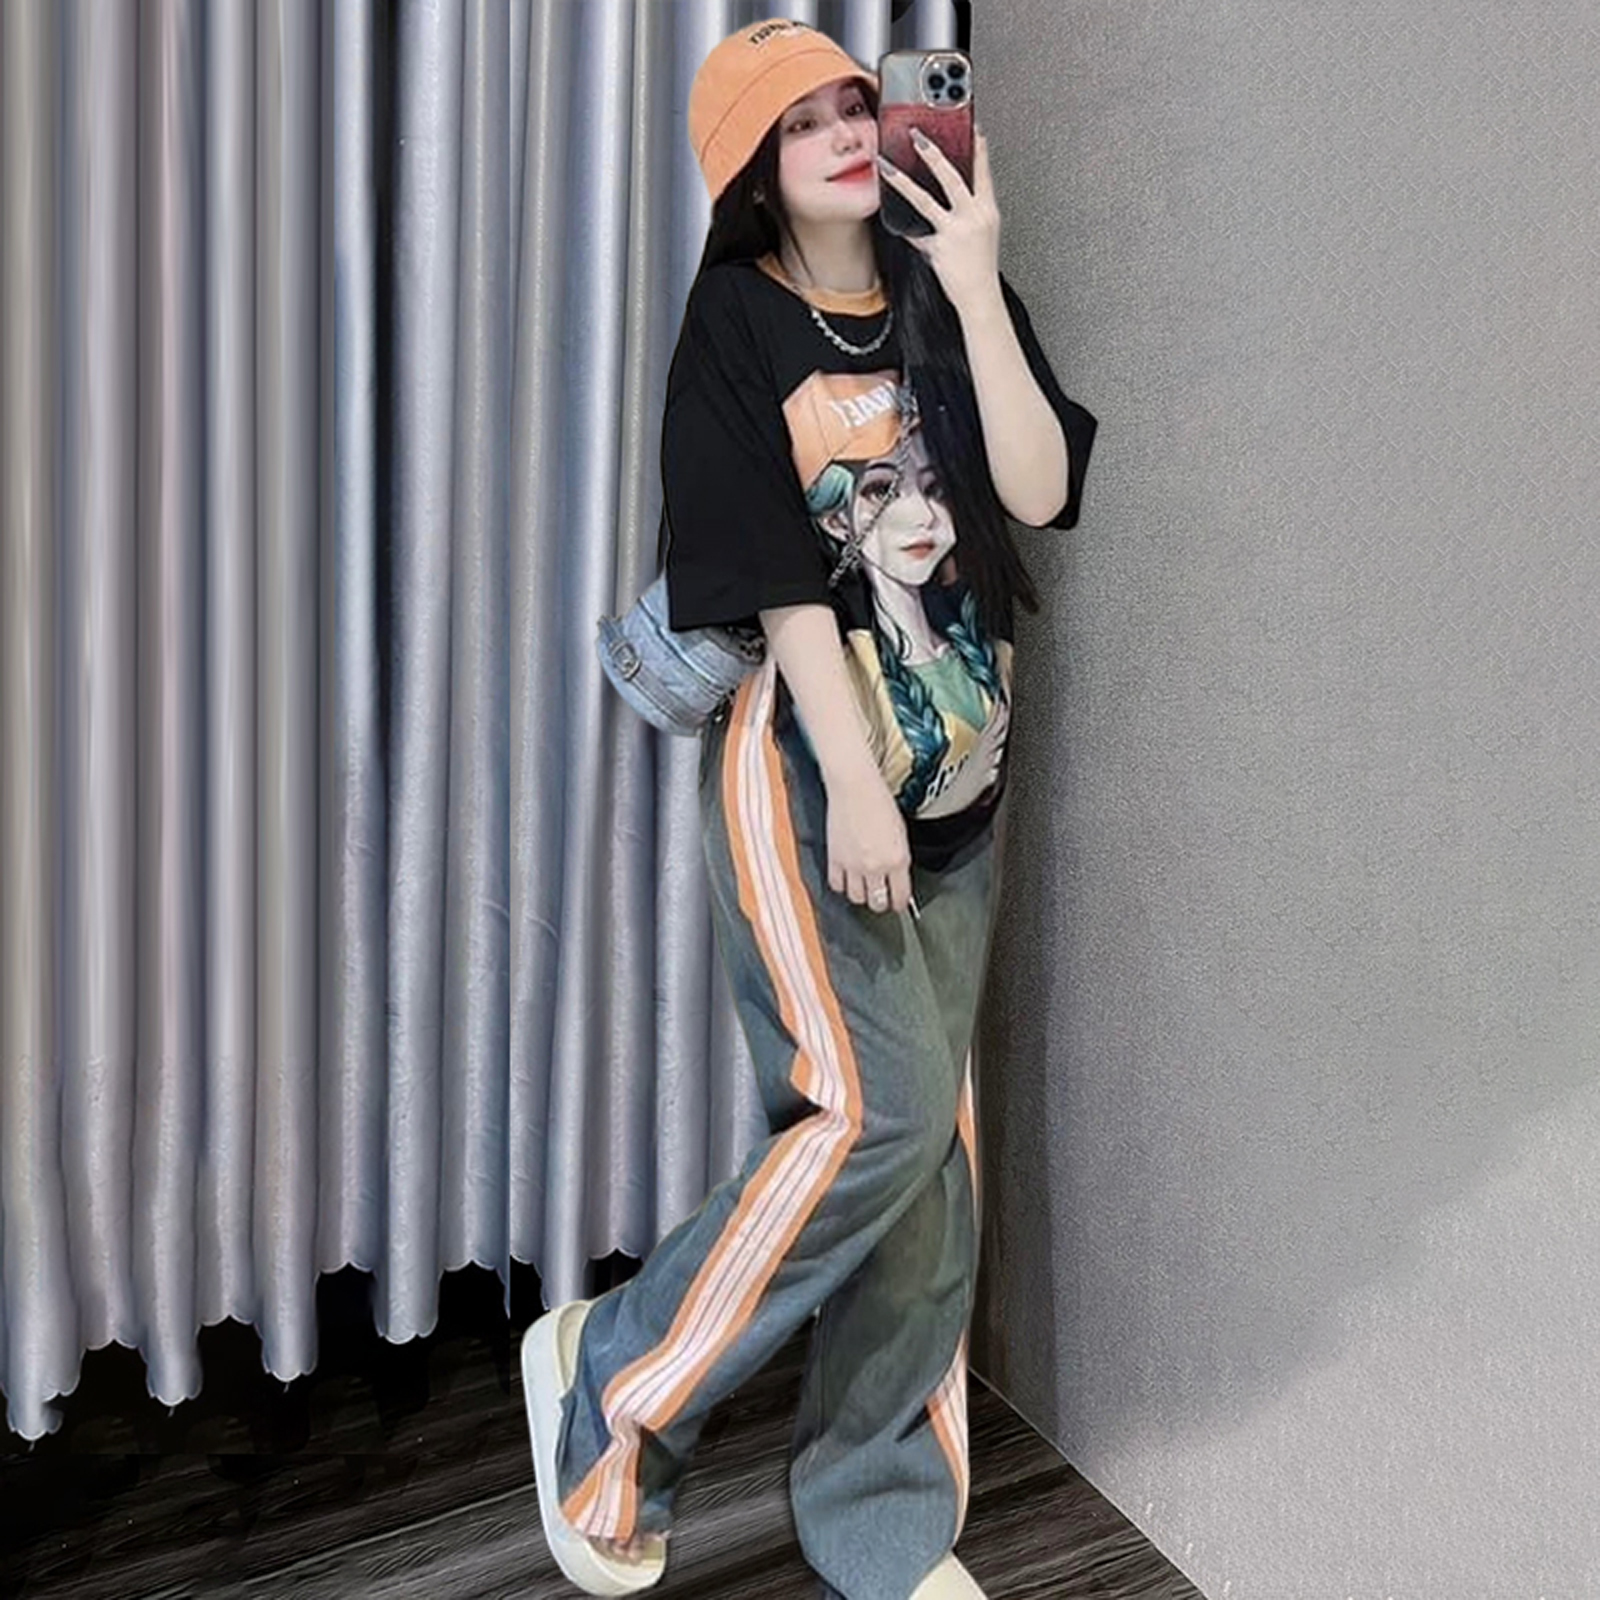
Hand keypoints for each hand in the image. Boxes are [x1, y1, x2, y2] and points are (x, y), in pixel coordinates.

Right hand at [825, 768, 913, 914]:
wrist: (855, 787)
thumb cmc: (879, 802)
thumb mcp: (900, 833)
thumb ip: (899, 859)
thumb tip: (897, 877)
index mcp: (898, 859)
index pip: (900, 897)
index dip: (899, 903)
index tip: (897, 903)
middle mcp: (876, 866)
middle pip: (877, 903)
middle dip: (880, 901)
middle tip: (880, 895)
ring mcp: (854, 865)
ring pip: (857, 897)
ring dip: (860, 893)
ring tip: (862, 885)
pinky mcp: (835, 859)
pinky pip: (837, 885)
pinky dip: (841, 884)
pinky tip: (846, 877)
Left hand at [876, 122, 1000, 314]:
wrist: (981, 299)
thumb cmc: (979, 269)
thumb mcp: (980, 236)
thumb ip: (961, 217)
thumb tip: (940, 210)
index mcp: (988, 211)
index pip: (983, 171)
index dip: (977, 148)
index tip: (971, 127)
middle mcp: (975, 217)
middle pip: (954, 176)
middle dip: (934, 153)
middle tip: (918, 134)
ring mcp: (957, 231)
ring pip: (927, 200)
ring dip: (904, 181)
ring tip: (887, 165)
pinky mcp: (942, 246)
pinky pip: (917, 232)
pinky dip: (905, 226)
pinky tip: (891, 212)